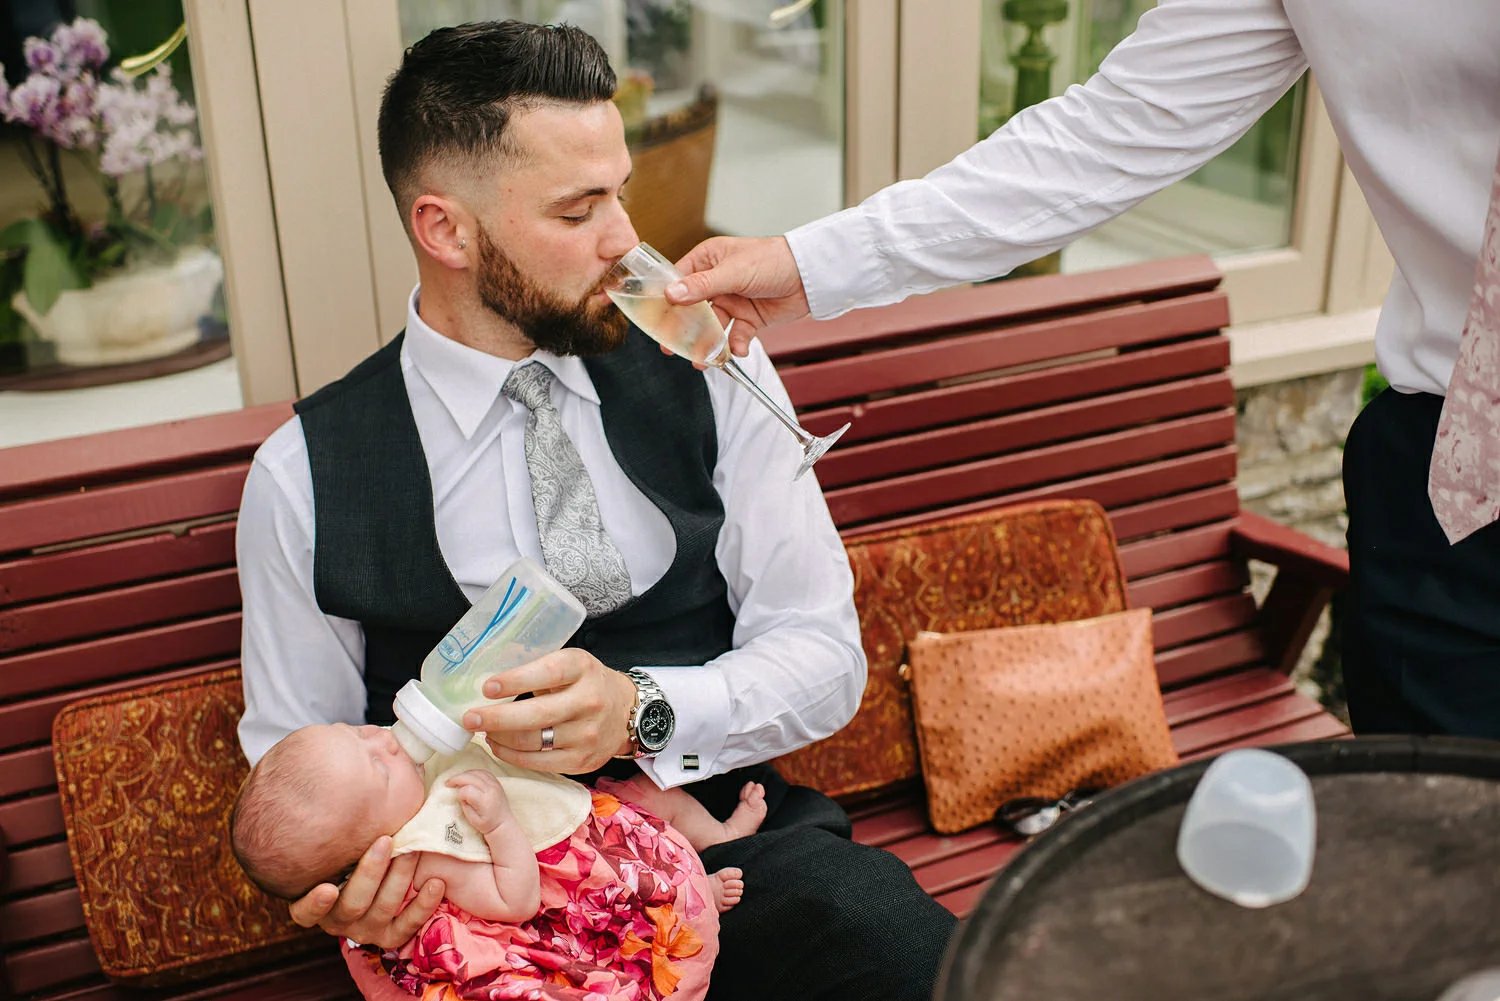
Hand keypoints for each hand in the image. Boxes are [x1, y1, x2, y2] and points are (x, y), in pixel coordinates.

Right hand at [287, 836, 443, 948]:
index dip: (314, 904)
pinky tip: (435, 883)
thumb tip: (350, 783)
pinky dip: (422, 907)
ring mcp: (363, 929)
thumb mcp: (339, 841)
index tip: (327, 888)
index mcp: (314, 901)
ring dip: (400, 878)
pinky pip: (406, 928)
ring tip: (413, 851)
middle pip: (352, 904)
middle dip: (370, 872)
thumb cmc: (349, 848)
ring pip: (382, 910)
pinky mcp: (388, 936)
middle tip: (386, 840)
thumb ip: (340, 824)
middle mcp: (336, 919)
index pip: (304, 912)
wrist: (378, 872)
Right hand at [448, 769, 510, 833]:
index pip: (467, 790)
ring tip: (457, 780)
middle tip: (448, 783)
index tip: (458, 798)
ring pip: (477, 772)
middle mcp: (491, 789)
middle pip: (471, 777)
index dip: (459, 793)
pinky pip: (483, 772)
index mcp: (485, 801)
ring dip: (465, 774)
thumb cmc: (487, 824)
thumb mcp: (473, 820)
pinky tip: (467, 777)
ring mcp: (495, 784)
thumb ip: (465, 806)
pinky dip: (473, 773)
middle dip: (457, 778)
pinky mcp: (496, 782)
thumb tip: (459, 794)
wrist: (503, 823)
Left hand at [464, 649, 636, 773]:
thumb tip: (487, 670)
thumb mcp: (570, 663)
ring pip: (532, 742)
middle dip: (496, 718)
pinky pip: (538, 762)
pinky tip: (499, 745)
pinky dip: (512, 755)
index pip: (547, 674)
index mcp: (582, 669)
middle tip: (469, 718)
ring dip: (500, 738)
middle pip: (535, 716)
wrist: (627, 713)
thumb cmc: (587, 683)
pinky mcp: (582, 760)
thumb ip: (536, 666)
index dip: (515, 681)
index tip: (487, 687)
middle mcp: (589, 702)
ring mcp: (587, 735)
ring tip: (483, 731)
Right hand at [665, 236, 809, 354]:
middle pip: (693, 309)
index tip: (655, 321)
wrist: (809, 275)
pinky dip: (736, 345)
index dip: (666, 301)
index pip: (678, 281)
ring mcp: (733, 301)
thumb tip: (671, 294)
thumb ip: (701, 286)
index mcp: (708, 260)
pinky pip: (736, 335)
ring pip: (713, 326)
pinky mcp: (749, 318)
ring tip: (703, 360)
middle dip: (685, 330)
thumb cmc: (773, 260)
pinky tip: (738, 350)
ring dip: (709, 343)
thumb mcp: (733, 272)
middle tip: (672, 349)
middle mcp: (717, 281)